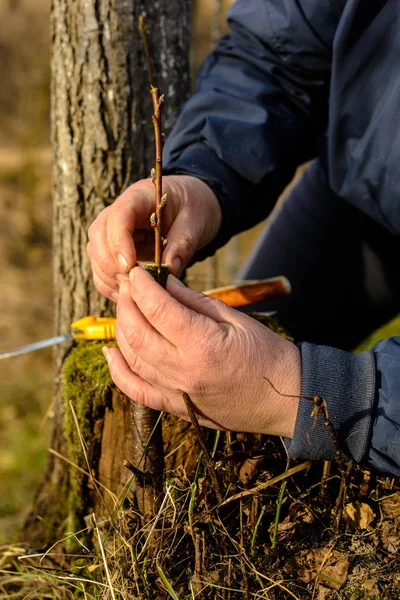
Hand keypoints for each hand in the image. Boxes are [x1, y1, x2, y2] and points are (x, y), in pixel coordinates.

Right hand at [87, 175, 220, 301]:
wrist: (191, 208)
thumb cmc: (193, 208)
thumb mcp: (195, 222)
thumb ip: (183, 244)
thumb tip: (169, 270)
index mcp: (139, 197)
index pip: (117, 216)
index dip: (119, 242)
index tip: (130, 266)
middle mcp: (117, 214)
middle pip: (97, 236)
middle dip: (111, 264)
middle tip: (134, 283)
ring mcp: (112, 233)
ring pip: (95, 255)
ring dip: (110, 277)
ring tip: (135, 292)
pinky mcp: (114, 253)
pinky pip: (101, 271)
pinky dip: (111, 286)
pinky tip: (130, 296)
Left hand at [103, 267, 300, 437]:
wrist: (283, 396)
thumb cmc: (266, 353)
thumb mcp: (234, 318)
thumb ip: (194, 301)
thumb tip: (163, 283)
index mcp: (202, 345)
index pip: (158, 310)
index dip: (141, 286)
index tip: (136, 271)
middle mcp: (183, 371)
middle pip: (136, 333)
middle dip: (126, 304)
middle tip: (128, 286)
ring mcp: (176, 393)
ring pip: (132, 359)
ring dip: (121, 330)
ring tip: (125, 309)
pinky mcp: (175, 407)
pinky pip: (136, 390)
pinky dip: (119, 371)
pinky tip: (111, 351)